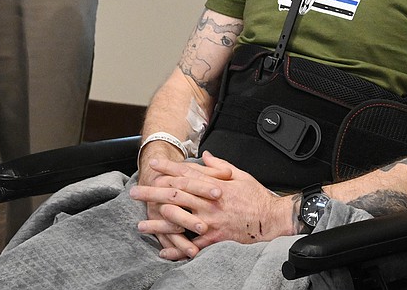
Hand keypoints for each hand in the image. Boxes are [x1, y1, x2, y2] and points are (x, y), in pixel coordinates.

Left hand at [131, 152, 290, 254]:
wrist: (270, 218)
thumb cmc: (256, 196)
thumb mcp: (240, 174)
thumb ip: (221, 166)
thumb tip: (207, 156)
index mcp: (214, 185)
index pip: (186, 174)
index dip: (168, 168)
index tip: (153, 165)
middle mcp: (209, 202)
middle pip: (176, 196)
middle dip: (153, 193)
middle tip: (136, 192)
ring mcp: (210, 221)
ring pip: (179, 221)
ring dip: (159, 223)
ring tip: (141, 224)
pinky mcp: (215, 238)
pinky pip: (193, 245)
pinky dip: (178, 249)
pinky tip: (163, 251)